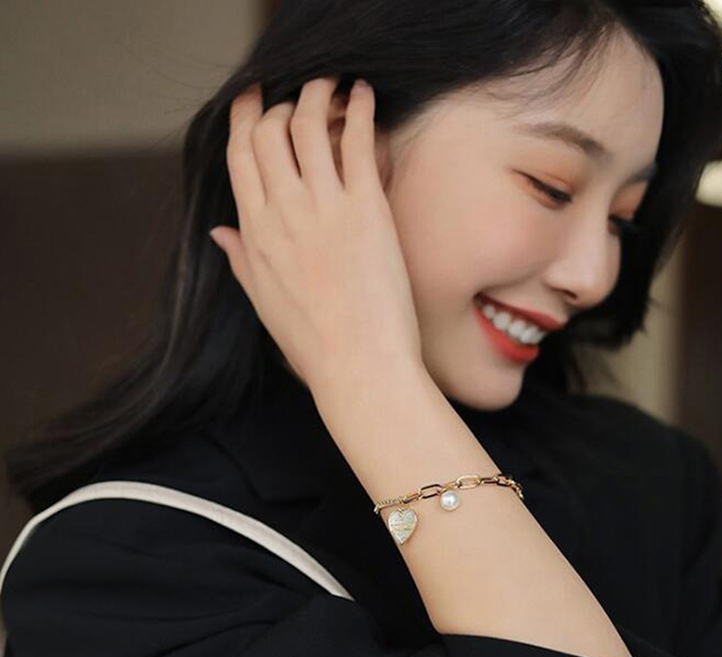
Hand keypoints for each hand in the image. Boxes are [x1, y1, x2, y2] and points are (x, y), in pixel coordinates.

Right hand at [209, 76, 423, 395]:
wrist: (359, 368)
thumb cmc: (315, 344)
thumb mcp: (264, 302)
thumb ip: (240, 260)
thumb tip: (218, 232)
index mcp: (255, 234)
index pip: (239, 157)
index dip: (244, 120)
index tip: (252, 101)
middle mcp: (283, 214)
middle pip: (268, 132)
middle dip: (279, 104)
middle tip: (300, 99)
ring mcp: (323, 209)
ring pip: (306, 125)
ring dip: (317, 93)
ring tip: (332, 85)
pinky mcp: (365, 211)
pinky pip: (356, 142)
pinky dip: (358, 109)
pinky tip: (363, 95)